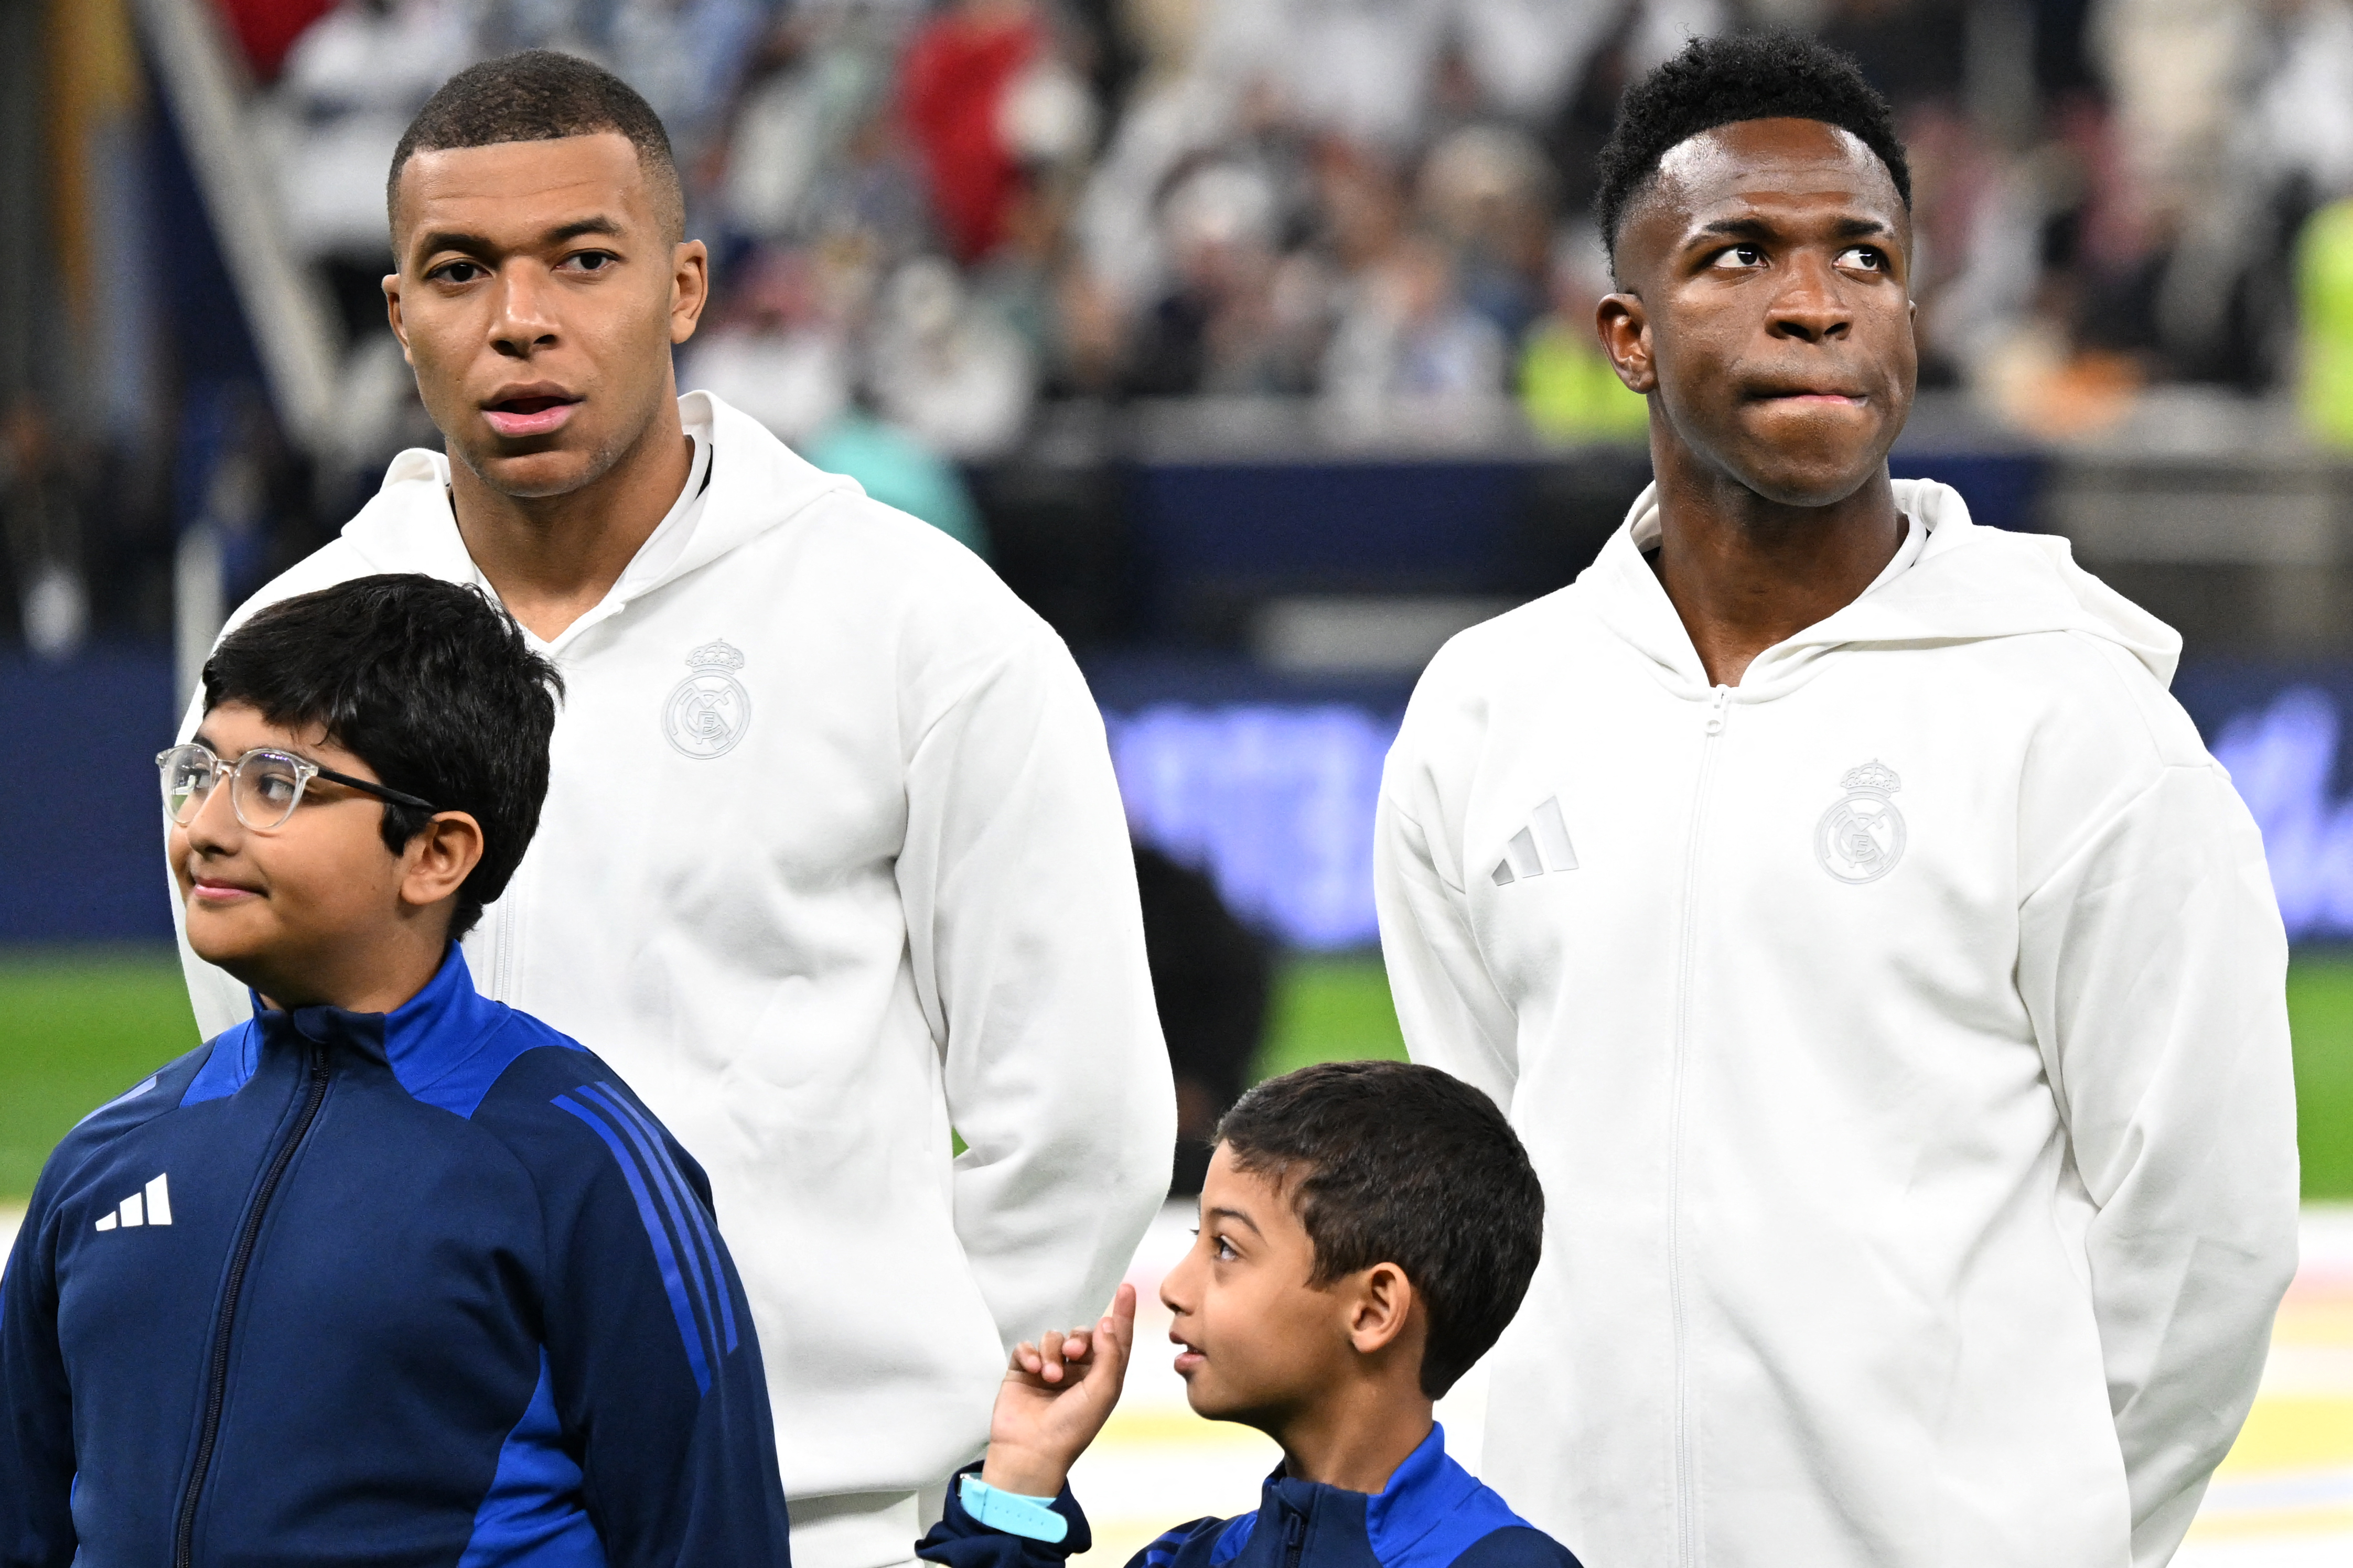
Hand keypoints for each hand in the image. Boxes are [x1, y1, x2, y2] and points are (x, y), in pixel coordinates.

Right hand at [979, 1283, 1136, 1497]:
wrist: (1031, 1452)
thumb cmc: (1071, 1429)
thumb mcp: (1102, 1393)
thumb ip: (1110, 1355)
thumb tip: (1107, 1322)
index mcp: (1102, 1378)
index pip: (1116, 1340)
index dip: (1122, 1314)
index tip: (1126, 1288)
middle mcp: (1078, 1373)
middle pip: (1082, 1334)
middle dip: (1078, 1338)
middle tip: (1073, 1352)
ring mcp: (1049, 1371)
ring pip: (1053, 1338)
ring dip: (1052, 1351)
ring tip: (1050, 1376)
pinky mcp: (1023, 1372)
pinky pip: (1027, 1347)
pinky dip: (1030, 1355)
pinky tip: (1032, 1371)